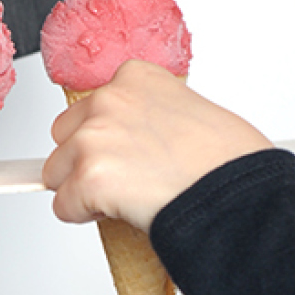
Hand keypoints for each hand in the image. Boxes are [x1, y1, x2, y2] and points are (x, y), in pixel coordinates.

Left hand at [42, 60, 271, 231]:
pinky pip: (63, 207)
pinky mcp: (89, 177)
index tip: (128, 151)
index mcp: (135, 78)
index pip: (92, 107)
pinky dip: (84, 216)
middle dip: (85, 160)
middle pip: (64, 136)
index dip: (108, 137)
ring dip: (83, 189)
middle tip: (125, 179)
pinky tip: (122, 211)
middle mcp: (109, 101)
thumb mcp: (190, 112)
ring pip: (56, 173)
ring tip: (128, 196)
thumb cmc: (229, 160)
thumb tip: (136, 139)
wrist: (238, 194)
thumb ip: (150, 116)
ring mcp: (95, 138)